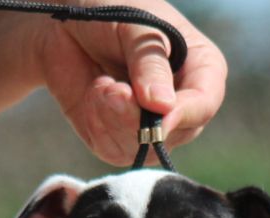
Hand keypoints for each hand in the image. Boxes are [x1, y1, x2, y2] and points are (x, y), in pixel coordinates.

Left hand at [38, 0, 226, 164]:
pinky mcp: (120, 140)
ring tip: (102, 85)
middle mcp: (181, 104)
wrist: (65, 20)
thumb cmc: (109, 10)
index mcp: (200, 69)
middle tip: (112, 89)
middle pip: (175, 133)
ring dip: (114, 120)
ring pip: (144, 149)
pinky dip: (98, 126)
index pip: (205, 104)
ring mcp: (152, 127)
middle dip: (137, 117)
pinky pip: (115, 152)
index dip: (185, 113)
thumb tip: (163, 106)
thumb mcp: (133, 27)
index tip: (160, 114)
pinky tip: (93, 95)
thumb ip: (150, 63)